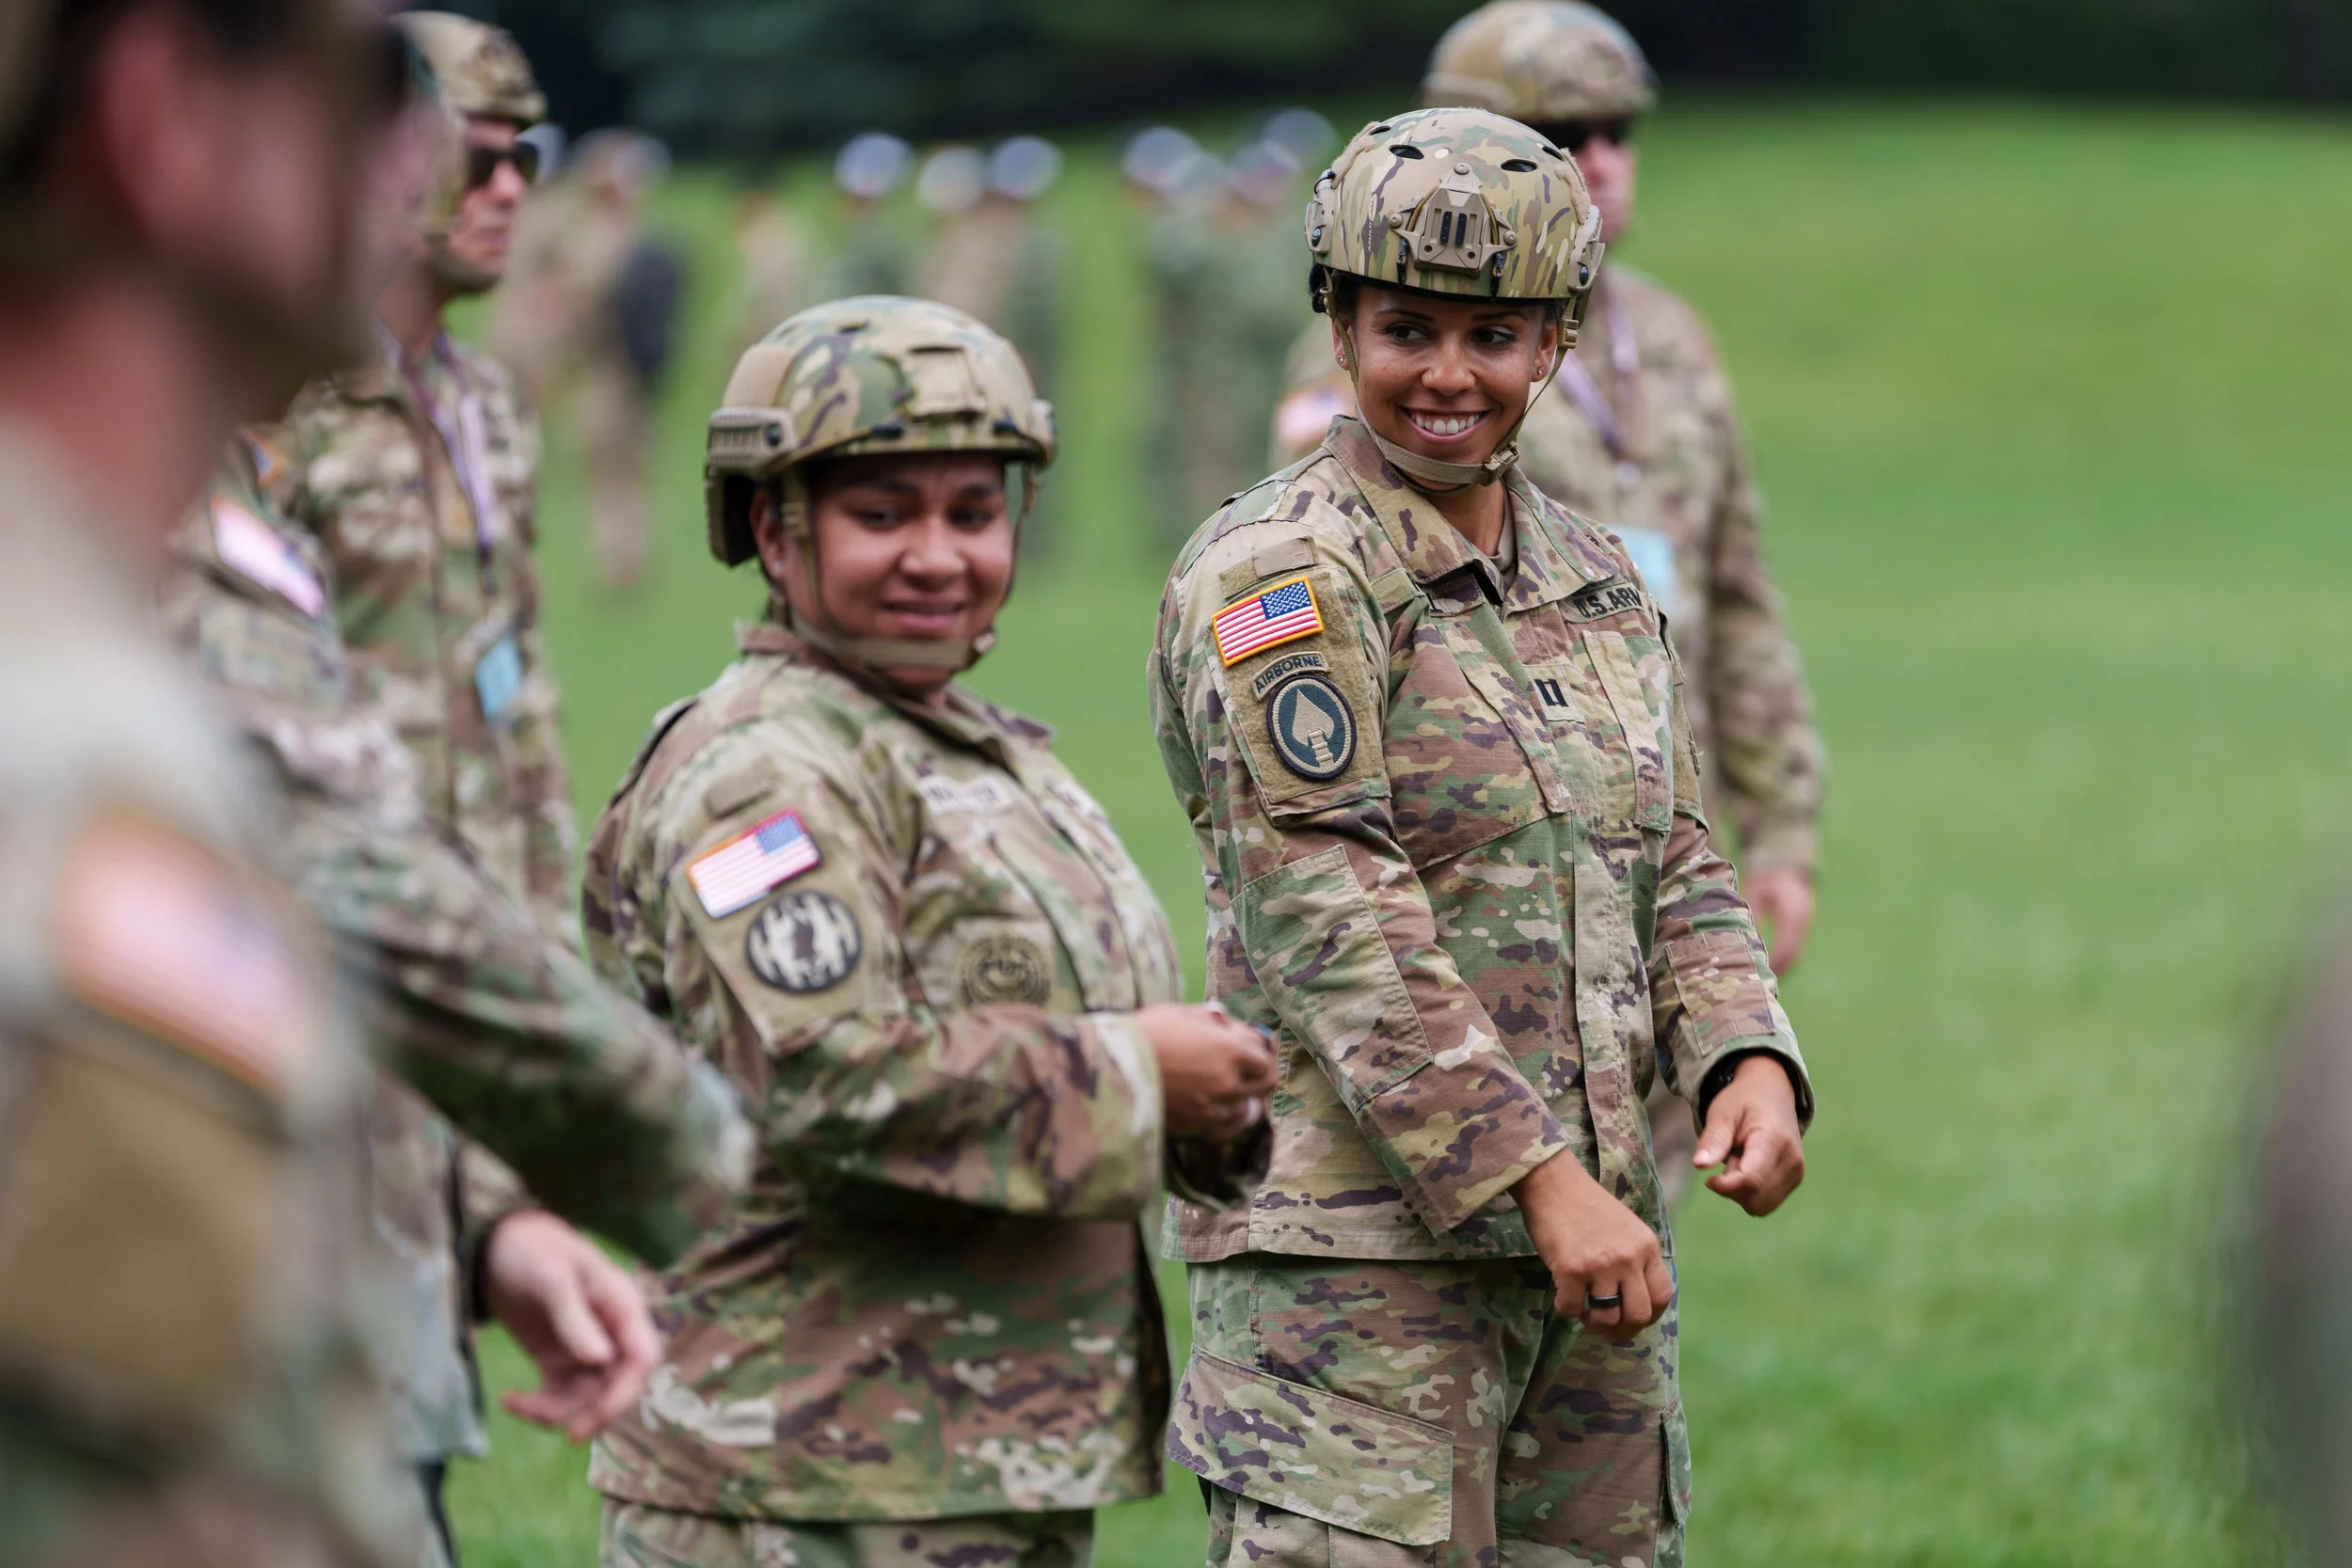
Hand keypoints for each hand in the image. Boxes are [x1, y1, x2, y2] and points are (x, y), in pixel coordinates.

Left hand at [482, 1210, 661, 1441]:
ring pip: (587, 1398)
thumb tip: (601, 1360)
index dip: (627, 1391)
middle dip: (596, 1413)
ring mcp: (585, 1349)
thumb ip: (574, 1318)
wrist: (497, 1245)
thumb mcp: (552, 1277)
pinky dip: (537, 1408)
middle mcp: (611, 1333)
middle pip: (620, 1386)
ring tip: (517, 1403)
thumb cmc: (533, 1249)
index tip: (597, 1414)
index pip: (643, 1358)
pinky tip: (510, 1399)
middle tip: (568, 1435)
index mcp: (623, 1307)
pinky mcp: (558, 1361)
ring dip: (558, 1413)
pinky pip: (559, 1396)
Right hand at [1136, 1003, 1278, 1138]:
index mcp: (1230, 1051)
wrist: (1113, 1066)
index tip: (1249, 1043)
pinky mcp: (1195, 1127)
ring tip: (1230, 1086)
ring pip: (1246, 1109)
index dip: (1260, 1049)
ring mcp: (1212, 1109)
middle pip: (1264, 1085)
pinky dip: (1228, 1119)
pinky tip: (1223, 1110)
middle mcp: (1227, 1083)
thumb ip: (1214, 1020)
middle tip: (1250, 1065)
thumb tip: (1228, 1025)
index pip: (1264, 1057)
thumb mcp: (1184, 1013)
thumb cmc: (1147, 1033)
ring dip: (1243, 1097)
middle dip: (1260, 1073)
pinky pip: (1225, 1129)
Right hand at [1511, 1151, 1673, 1340]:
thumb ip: (1636, 1259)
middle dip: (1622, 1328)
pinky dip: (1566, 1309)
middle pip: (1639, 1314)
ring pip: (1606, 1318)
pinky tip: (1563, 1295)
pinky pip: (1571, 1309)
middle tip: (1606, 1325)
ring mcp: (1600, 1265)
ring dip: (1593, 1321)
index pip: (1663, 1296)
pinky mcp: (1570, 1269)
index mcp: (1647, 1246)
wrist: (1553, 1182)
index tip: (1632, 1318)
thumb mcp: (1627, 1228)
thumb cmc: (1587, 1204)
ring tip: (1583, 1309)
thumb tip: (1634, 1300)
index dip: (1650, 1315)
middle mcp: (1628, 1258)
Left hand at [1695, 1055, 1805, 1216]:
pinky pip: (1767, 1202)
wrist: (1772, 1091)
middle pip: (1755, 1200)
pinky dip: (1752, 1191)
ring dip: (1741, 1190)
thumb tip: (1699, 1165)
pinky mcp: (1795, 1180)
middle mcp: (1792, 1161)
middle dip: (1732, 1188)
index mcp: (1774, 1141)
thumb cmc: (1743, 1100)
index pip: (1750, 1181)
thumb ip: (1713, 1140)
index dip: (1724, 1186)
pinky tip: (1749, 1167)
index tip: (1709, 1177)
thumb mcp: (1722, 1114)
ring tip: (1740, 1160)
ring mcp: (1797, 1173)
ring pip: (1760, 1206)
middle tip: (1729, 1159)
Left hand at [1744, 865, 1815, 975]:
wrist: (1784, 866)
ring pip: (1794, 955)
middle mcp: (1802, 921)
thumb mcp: (1754, 892)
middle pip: (1792, 955)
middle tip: (1756, 987)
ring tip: (1759, 985)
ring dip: (1779, 970)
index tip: (1756, 975)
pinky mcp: (1801, 928)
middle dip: (1775, 972)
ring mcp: (1804, 925)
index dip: (1772, 963)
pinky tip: (1766, 972)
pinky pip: (1793, 950)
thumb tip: (1742, 939)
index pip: (1786, 946)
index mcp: (1792, 911)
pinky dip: (1782, 962)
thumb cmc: (1764, 879)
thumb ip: (1751, 914)